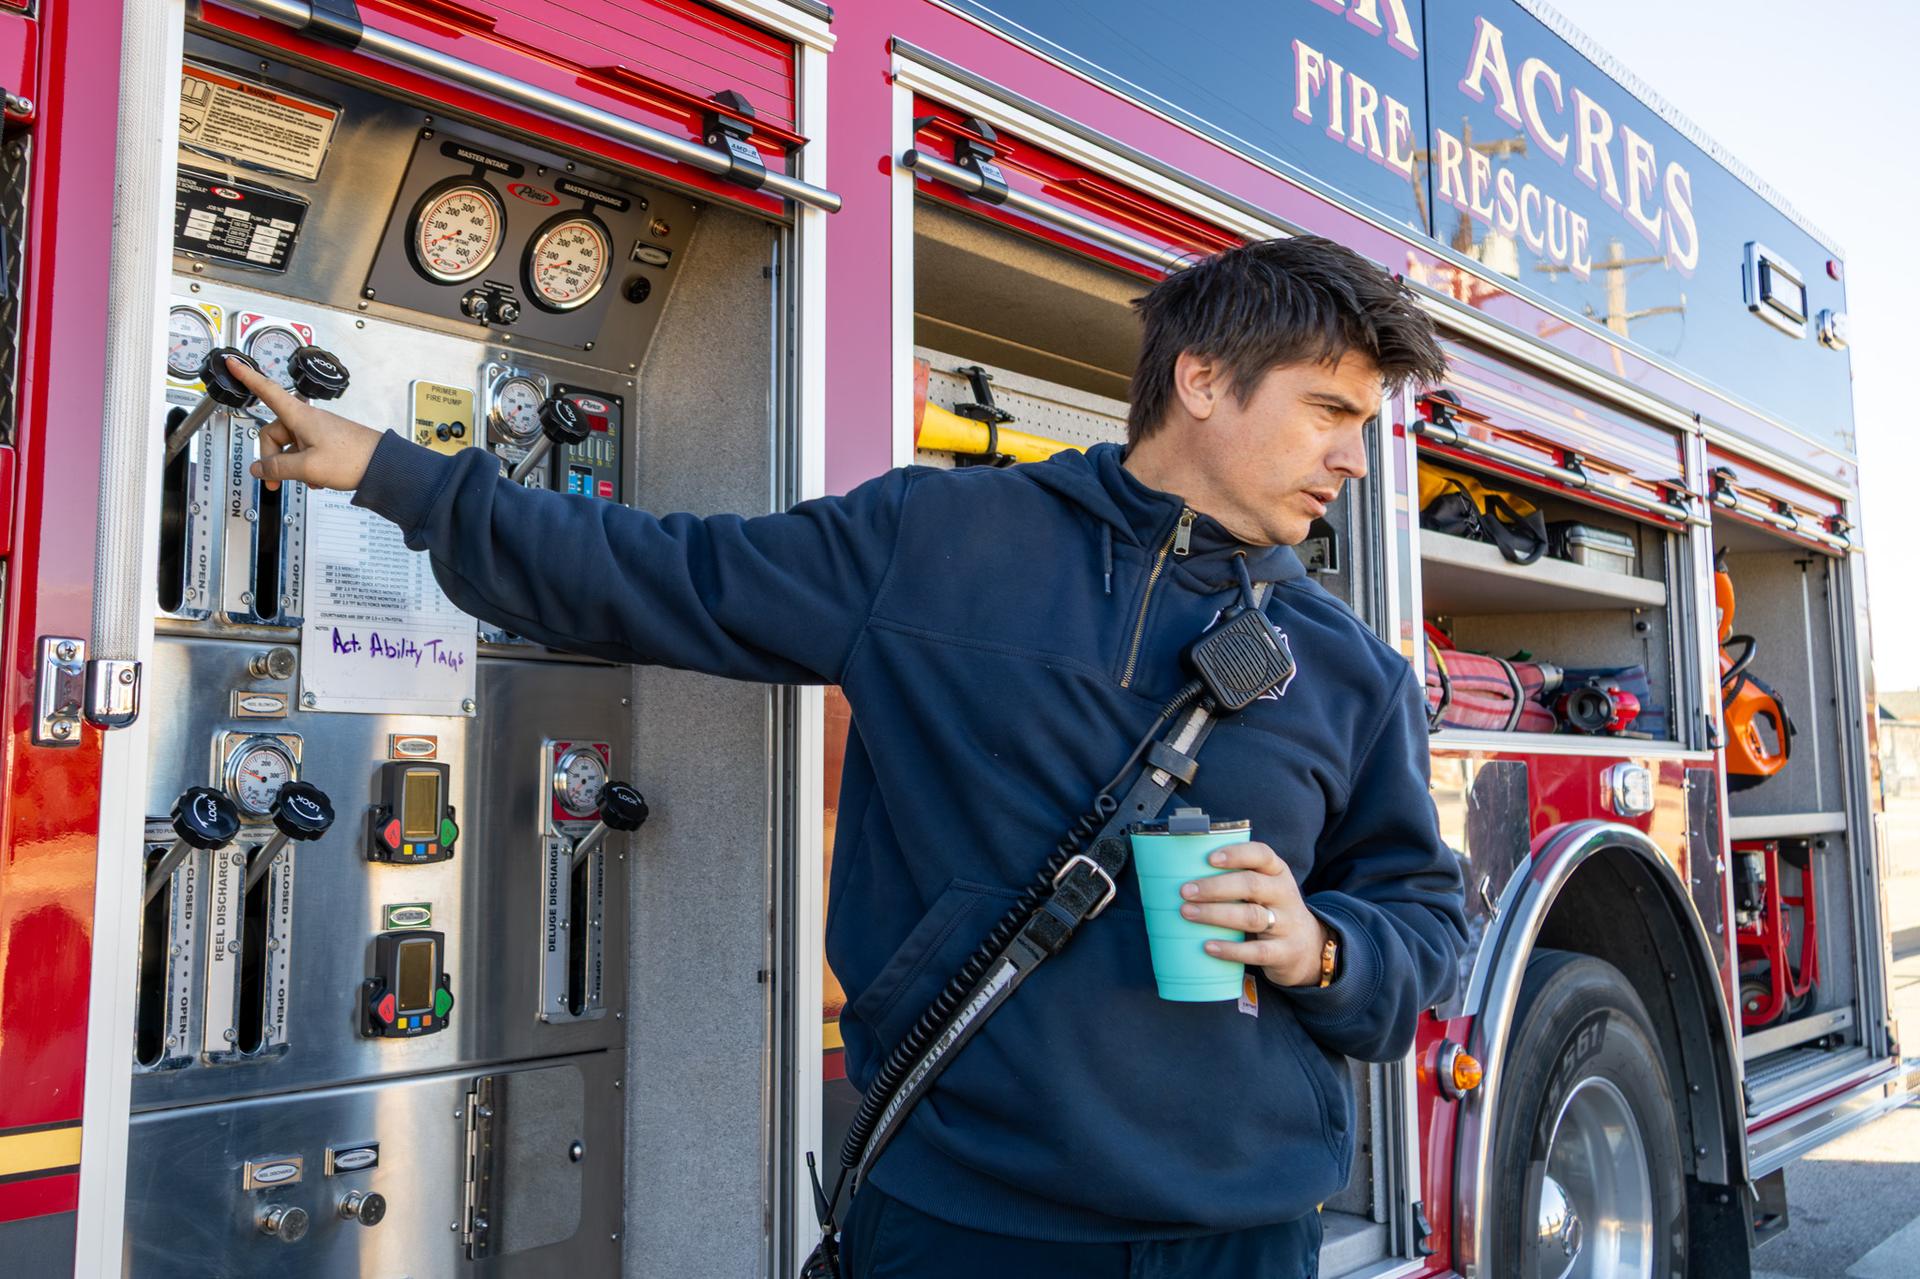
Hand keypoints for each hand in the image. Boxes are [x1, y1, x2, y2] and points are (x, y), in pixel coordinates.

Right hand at [228, 356, 382, 492]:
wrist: (384, 465)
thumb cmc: (353, 458)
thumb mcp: (308, 467)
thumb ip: (278, 468)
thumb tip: (259, 469)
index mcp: (299, 416)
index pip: (267, 390)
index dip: (247, 377)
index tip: (233, 363)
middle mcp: (307, 419)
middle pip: (273, 433)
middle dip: (272, 458)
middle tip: (275, 479)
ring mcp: (317, 431)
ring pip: (289, 446)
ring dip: (291, 466)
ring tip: (307, 480)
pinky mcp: (326, 442)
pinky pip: (304, 452)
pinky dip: (305, 467)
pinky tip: (317, 480)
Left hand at [1180, 840, 1330, 987]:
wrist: (1308, 949)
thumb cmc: (1271, 910)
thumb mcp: (1264, 889)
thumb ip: (1236, 879)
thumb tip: (1180, 873)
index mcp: (1278, 873)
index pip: (1262, 854)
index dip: (1236, 854)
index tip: (1209, 859)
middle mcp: (1285, 894)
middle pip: (1251, 885)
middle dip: (1215, 887)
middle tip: (1185, 891)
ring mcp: (1287, 924)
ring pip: (1251, 916)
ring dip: (1216, 914)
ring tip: (1187, 913)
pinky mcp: (1284, 952)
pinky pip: (1257, 951)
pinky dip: (1231, 949)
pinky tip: (1208, 946)